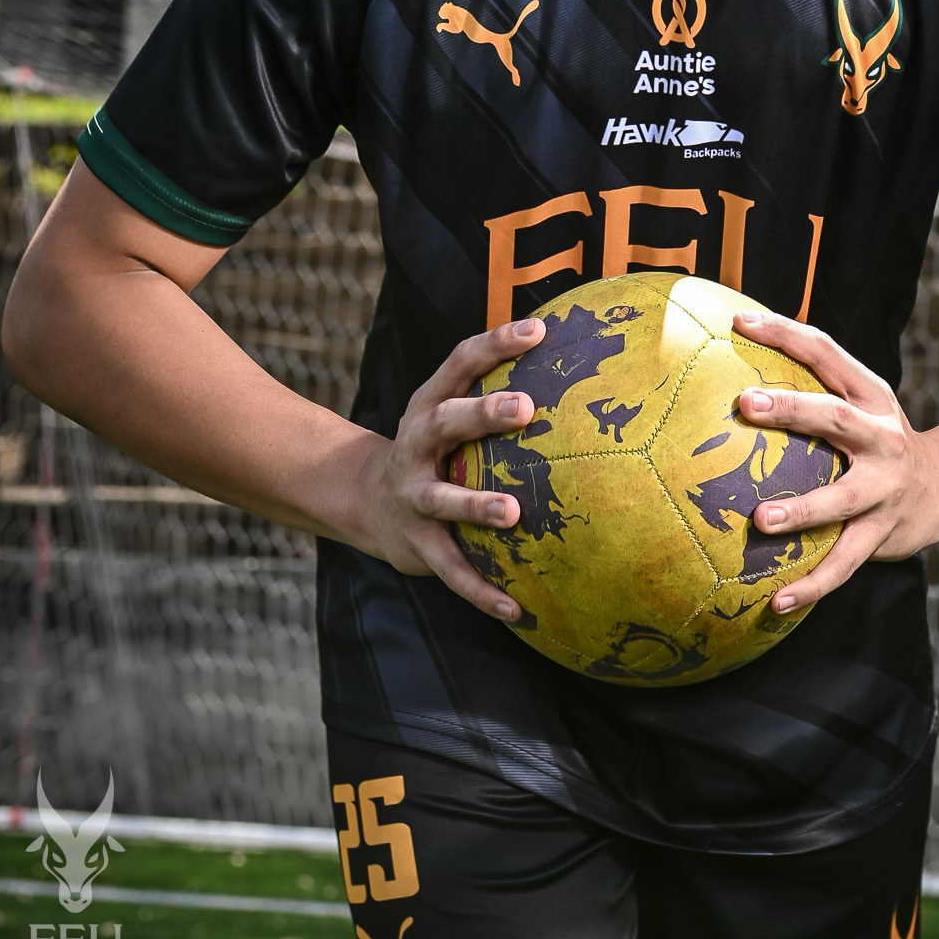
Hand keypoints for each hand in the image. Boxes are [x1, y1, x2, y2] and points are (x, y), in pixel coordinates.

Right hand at [352, 317, 544, 621]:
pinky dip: (480, 590)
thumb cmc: (438, 449)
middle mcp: (416, 444)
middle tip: (524, 407)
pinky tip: (516, 608)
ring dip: (475, 505)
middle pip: (445, 421)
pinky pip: (450, 569)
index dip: (496, 343)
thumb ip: (495, 391)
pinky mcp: (416, 543)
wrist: (367, 503)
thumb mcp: (452, 414)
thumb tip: (571, 354)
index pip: (460, 362)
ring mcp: (413, 494)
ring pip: (442, 499)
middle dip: (481, 413)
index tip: (537, 330)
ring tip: (513, 512)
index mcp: (429, 404)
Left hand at [732, 309, 938, 612]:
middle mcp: (880, 436)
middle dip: (790, 408)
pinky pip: (843, 562)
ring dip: (802, 510)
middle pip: (834, 416)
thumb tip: (731, 360)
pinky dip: (811, 585)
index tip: (739, 321)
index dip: (784, 333)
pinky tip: (775, 602)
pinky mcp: (882, 533)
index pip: (826, 352)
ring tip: (760, 520)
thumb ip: (810, 385)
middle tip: (745, 403)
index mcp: (869, 395)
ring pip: (841, 499)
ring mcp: (884, 487)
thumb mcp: (857, 402)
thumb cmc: (876, 439)